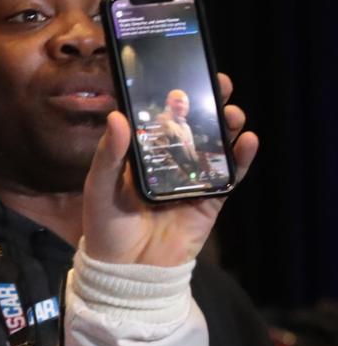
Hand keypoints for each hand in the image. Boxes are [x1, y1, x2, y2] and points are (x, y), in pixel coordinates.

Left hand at [82, 74, 258, 266]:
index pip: (159, 119)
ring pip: (214, 147)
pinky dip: (240, 159)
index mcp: (141, 156)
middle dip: (206, 104)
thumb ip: (109, 154)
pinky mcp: (209, 202)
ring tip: (231, 111)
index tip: (181, 73)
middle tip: (216, 82)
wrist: (125, 272)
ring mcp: (191, 182)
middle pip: (192, 127)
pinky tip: (247, 140)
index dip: (172, 97)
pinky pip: (229, 177)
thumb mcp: (99, 188)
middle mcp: (168, 164)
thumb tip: (116, 116)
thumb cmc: (106, 228)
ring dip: (226, 126)